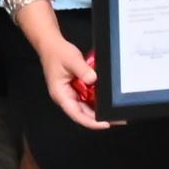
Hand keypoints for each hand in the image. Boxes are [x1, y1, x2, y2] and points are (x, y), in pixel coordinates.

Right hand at [15, 11, 108, 130]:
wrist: (50, 44)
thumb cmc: (57, 52)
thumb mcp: (71, 59)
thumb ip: (83, 70)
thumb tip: (94, 80)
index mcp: (61, 95)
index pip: (77, 114)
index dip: (91, 122)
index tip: (106, 123)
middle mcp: (65, 98)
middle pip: (83, 114)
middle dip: (99, 118)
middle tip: (117, 118)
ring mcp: (70, 94)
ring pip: (86, 108)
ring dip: (98, 110)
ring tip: (114, 112)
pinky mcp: (75, 89)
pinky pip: (87, 98)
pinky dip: (96, 100)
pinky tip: (106, 100)